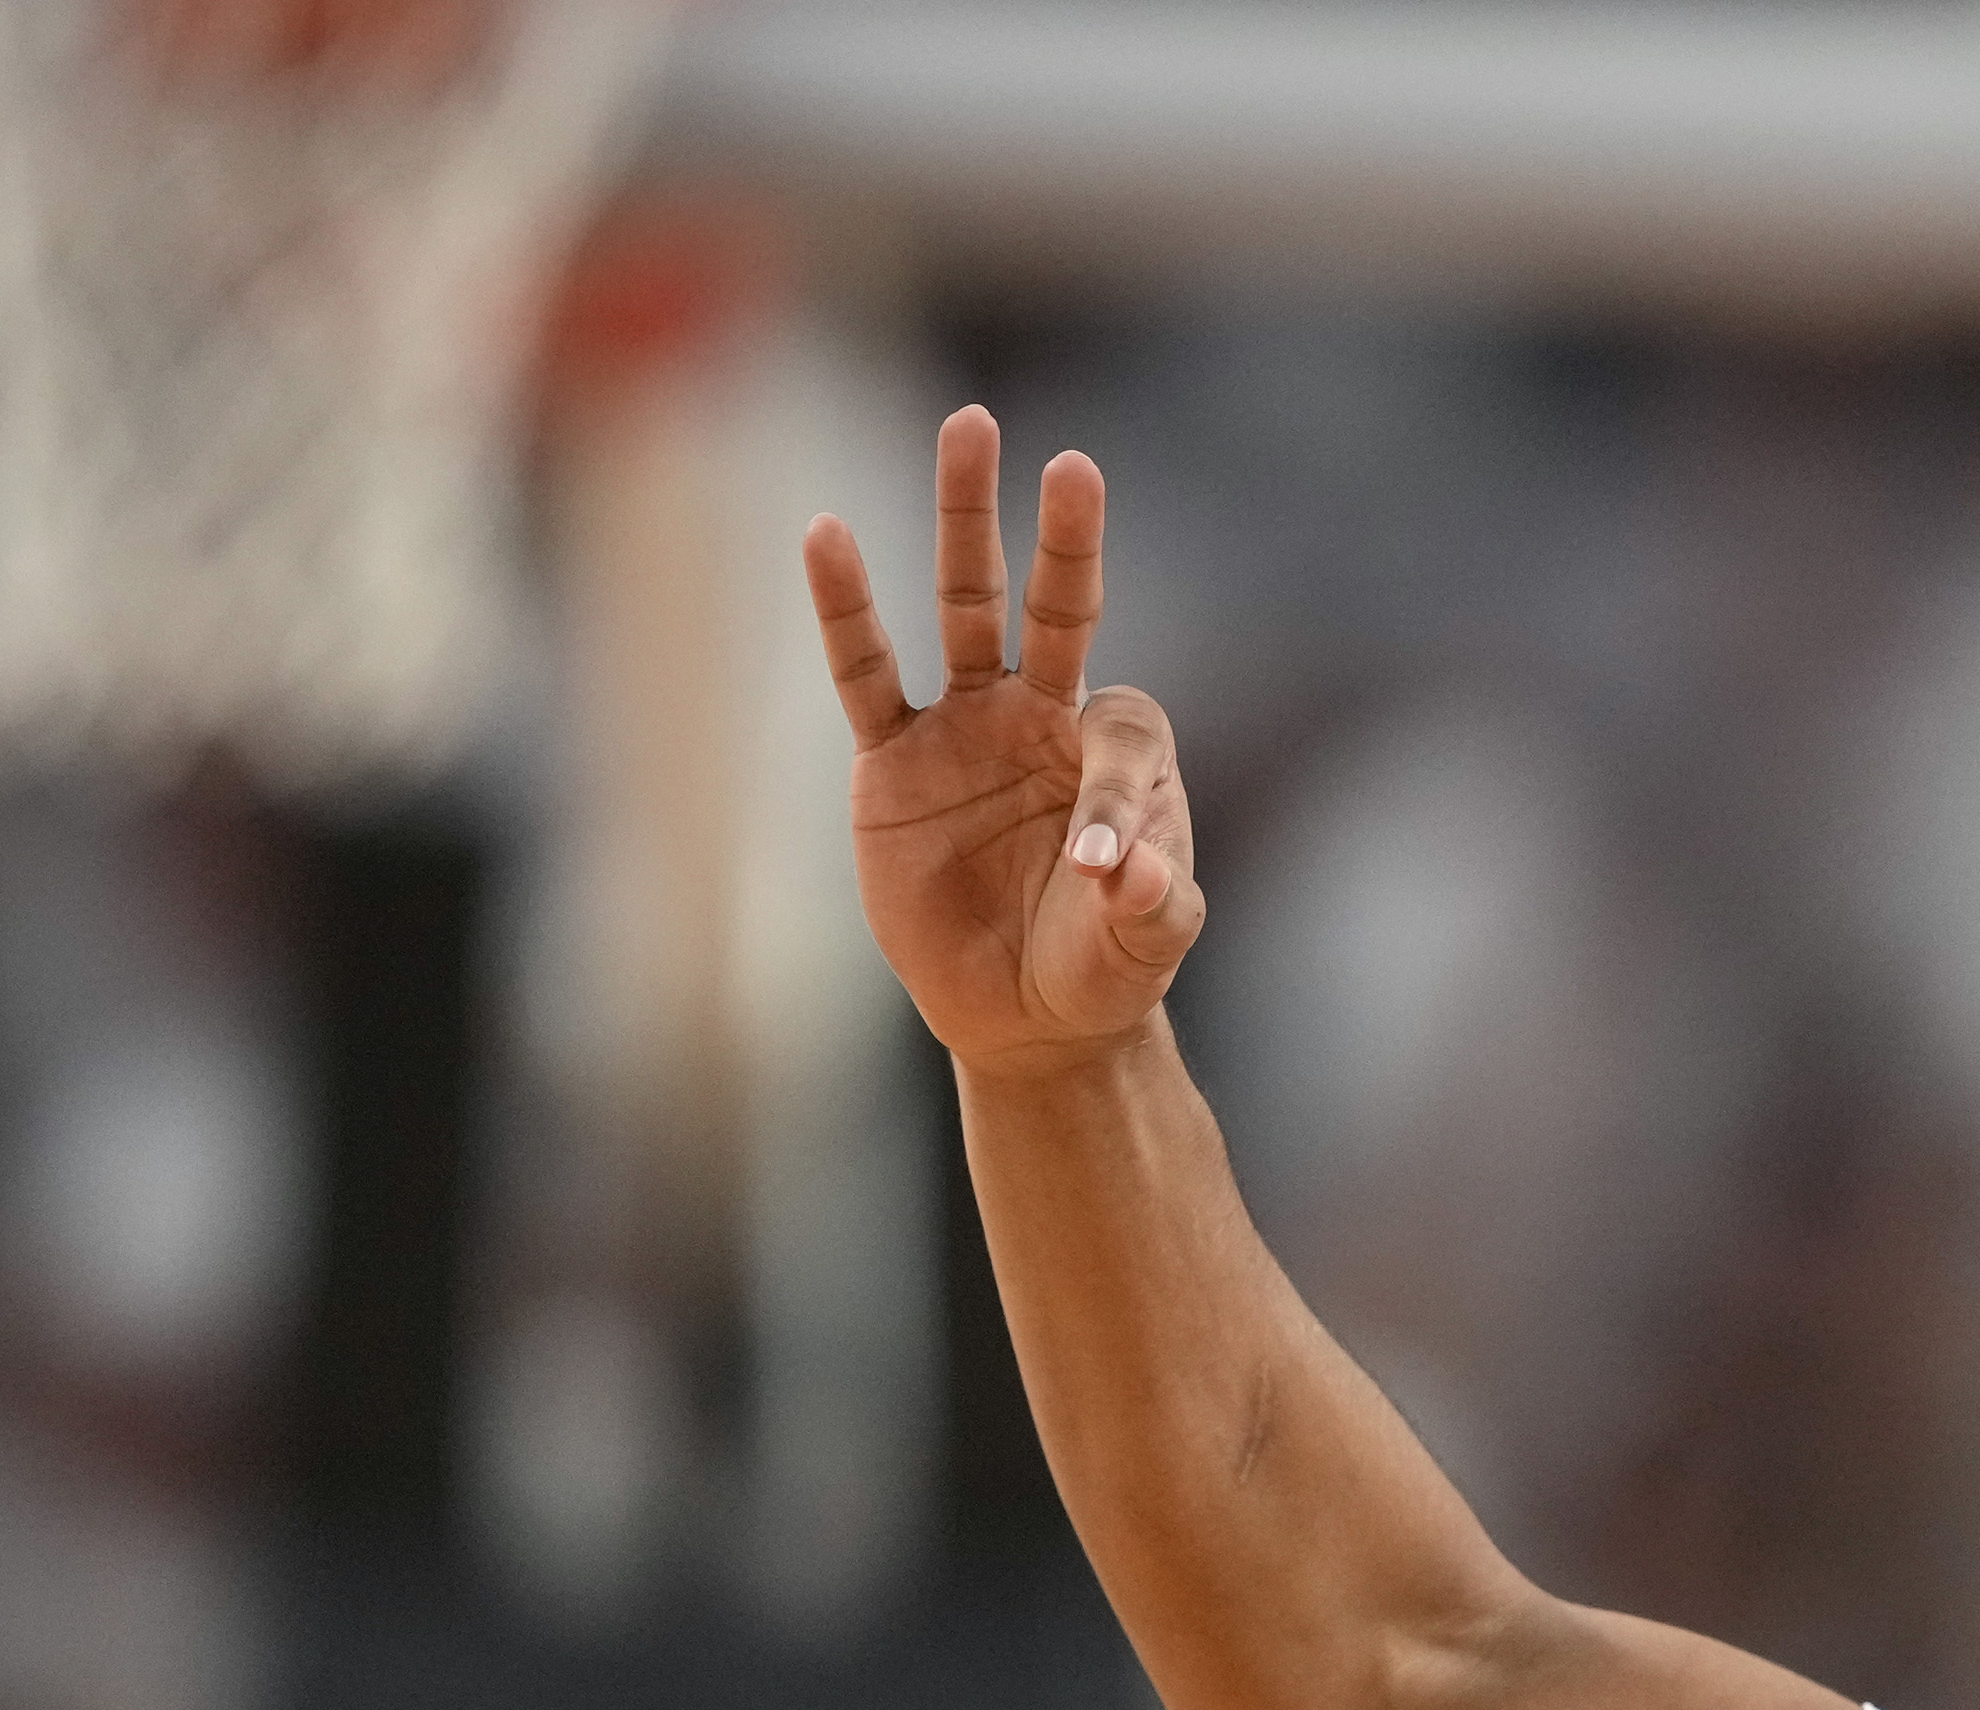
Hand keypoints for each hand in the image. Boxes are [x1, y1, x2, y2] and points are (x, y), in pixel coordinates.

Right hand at [805, 406, 1205, 1071]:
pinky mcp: (895, 759)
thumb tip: (1132, 867)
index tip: (1101, 874)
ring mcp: (967, 724)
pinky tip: (827, 535)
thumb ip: (1153, 906)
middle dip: (1066, 539)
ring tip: (971, 426)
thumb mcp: (1140, 949)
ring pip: (965, 604)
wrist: (1024, 1014)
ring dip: (967, 520)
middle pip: (1057, 604)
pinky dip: (847, 610)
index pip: (1121, 736)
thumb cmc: (1096, 966)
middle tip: (1076, 467)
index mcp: (1119, 750)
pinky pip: (867, 675)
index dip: (1112, 800)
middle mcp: (1045, 714)